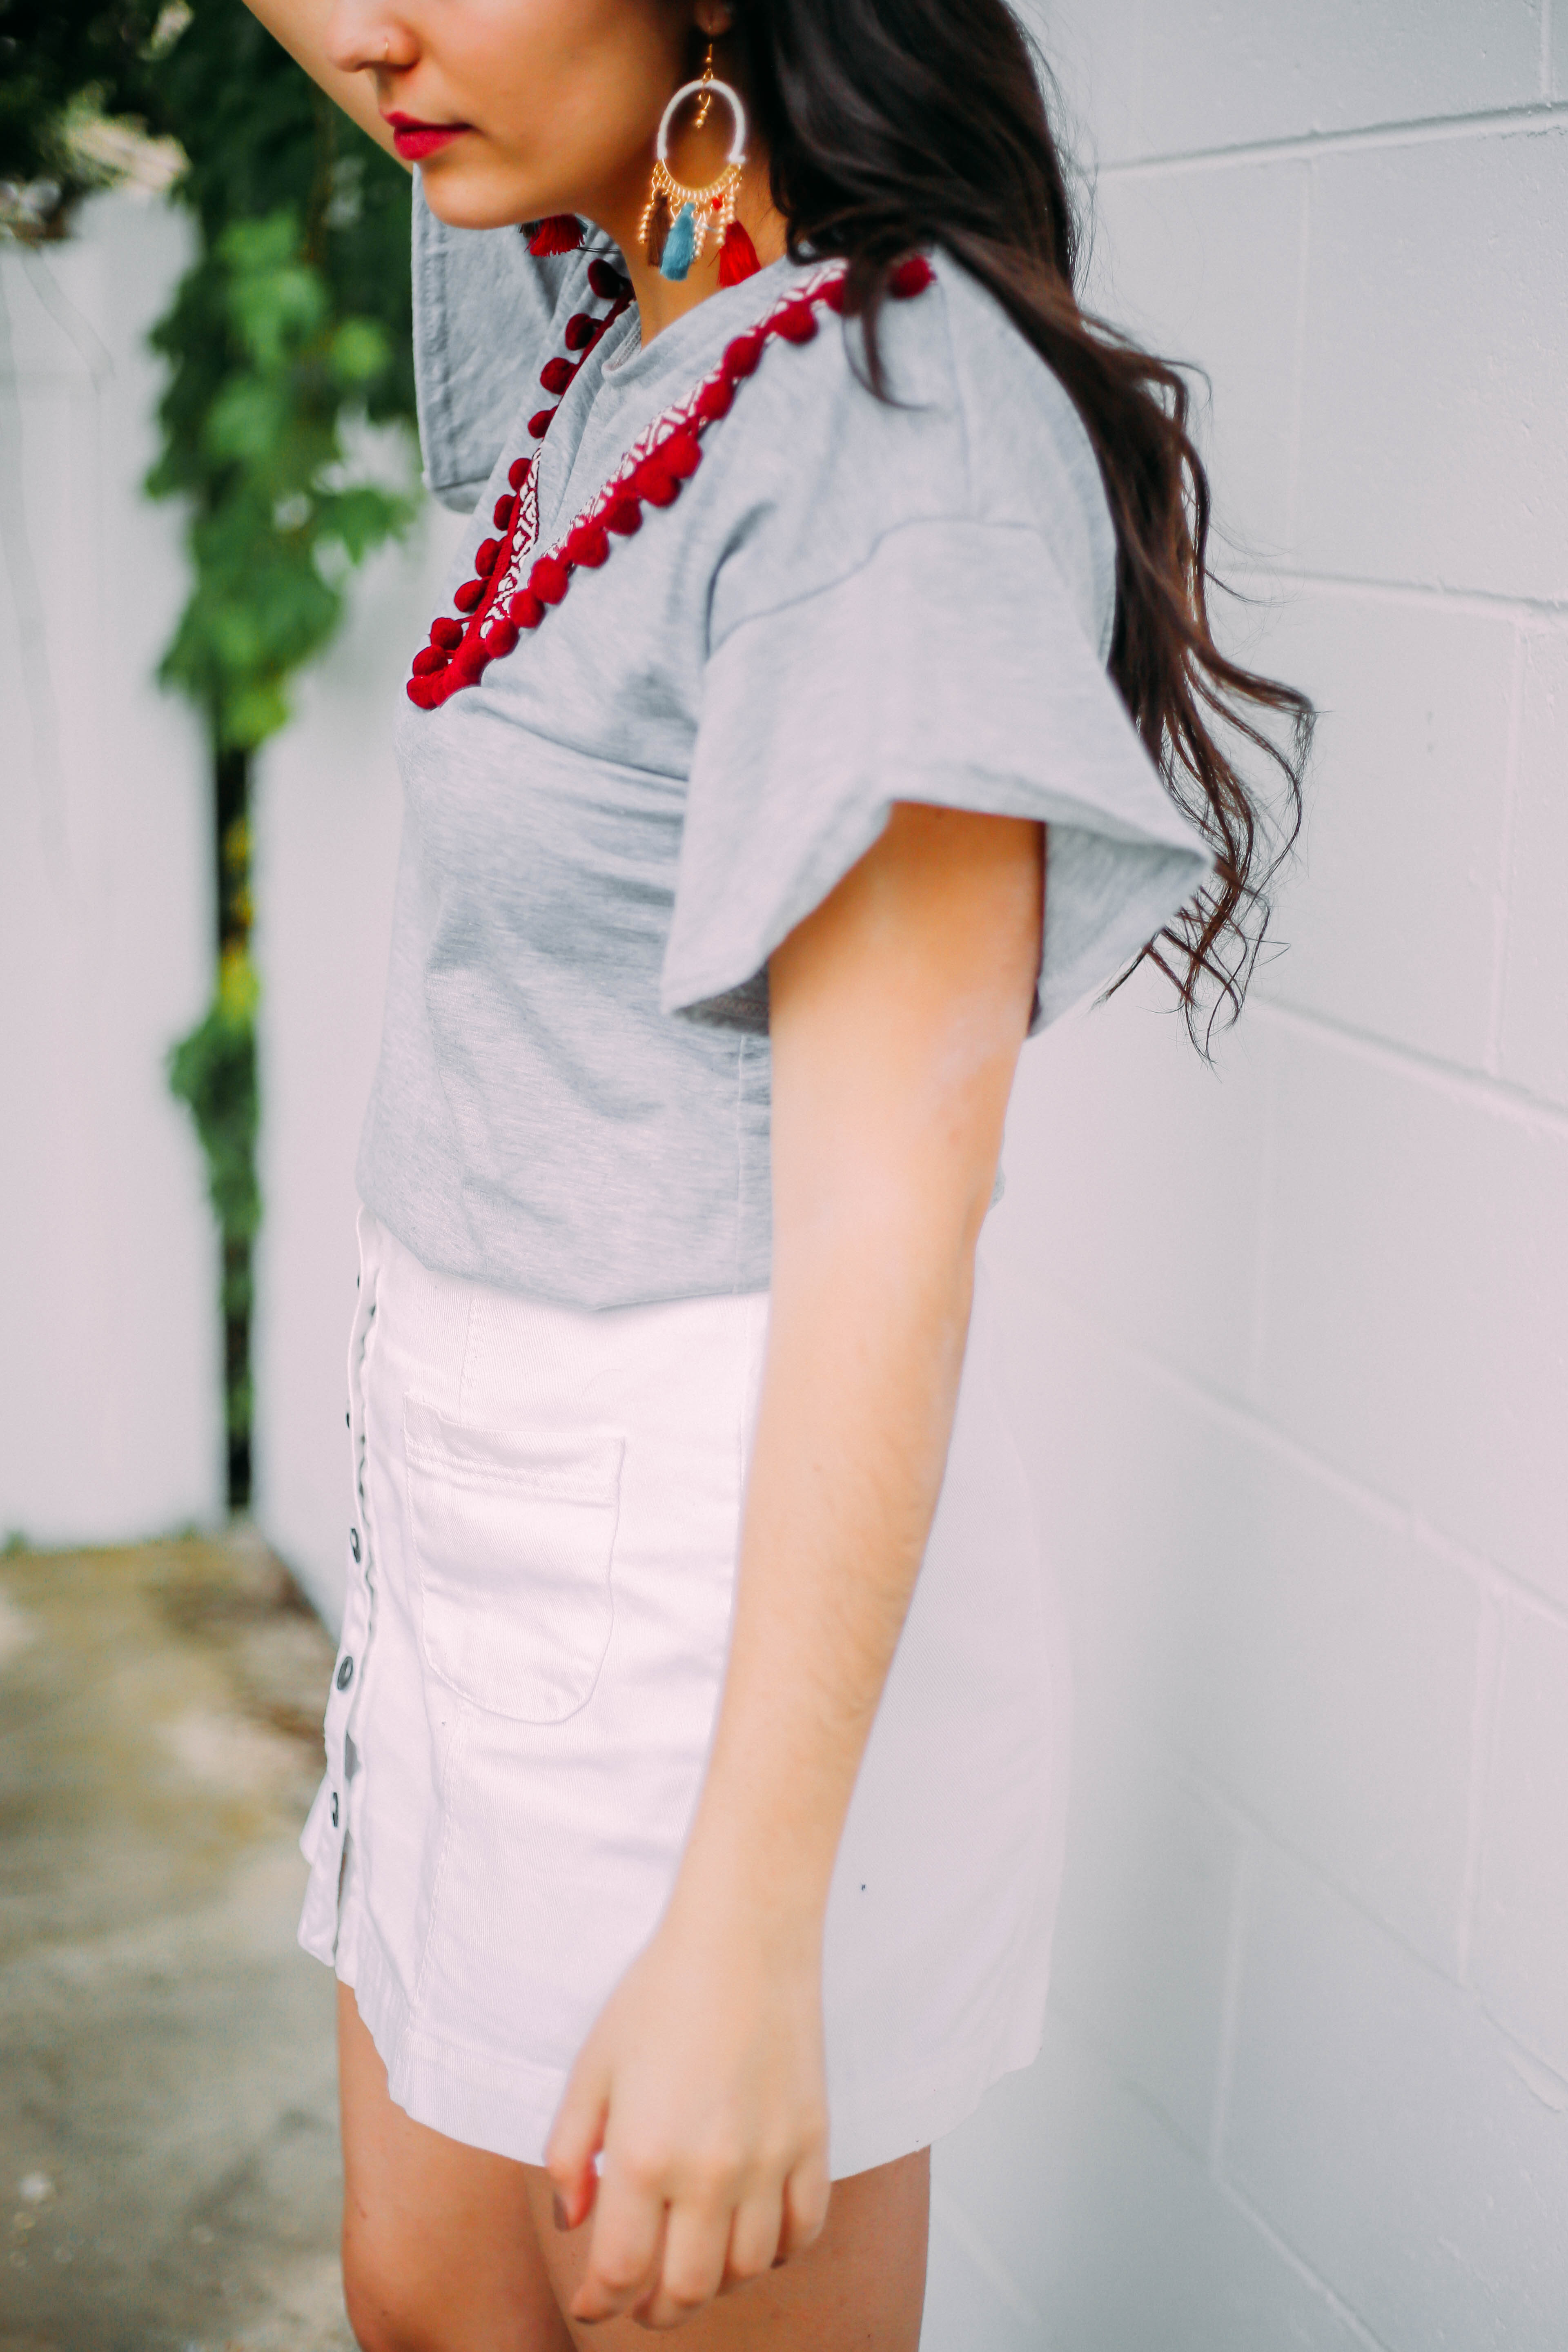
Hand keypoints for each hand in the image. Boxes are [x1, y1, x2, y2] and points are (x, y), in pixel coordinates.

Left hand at [544, 1877, 831, 2329]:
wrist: (743, 1939)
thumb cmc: (660, 1995)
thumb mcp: (591, 2068)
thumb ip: (571, 2153)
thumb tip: (574, 2223)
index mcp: (644, 2155)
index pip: (619, 2271)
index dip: (598, 2303)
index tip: (590, 2304)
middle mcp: (709, 2171)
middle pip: (686, 2290)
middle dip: (655, 2311)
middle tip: (639, 2303)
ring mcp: (769, 2160)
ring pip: (745, 2270)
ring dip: (713, 2283)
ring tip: (691, 2264)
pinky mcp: (812, 2141)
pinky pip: (802, 2231)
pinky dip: (775, 2252)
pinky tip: (751, 2237)